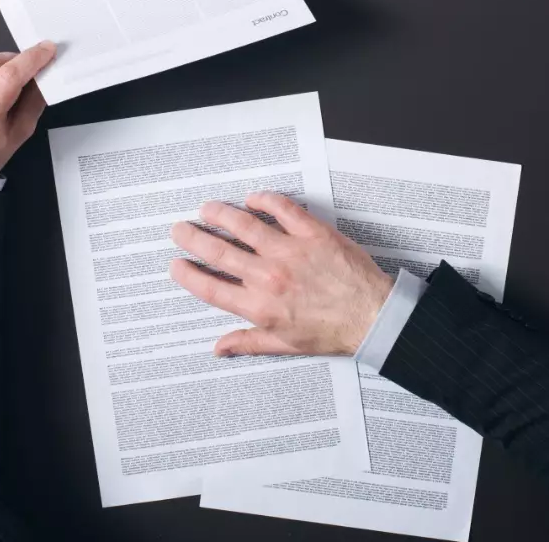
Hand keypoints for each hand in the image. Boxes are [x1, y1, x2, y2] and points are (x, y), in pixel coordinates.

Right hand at [169, 193, 393, 356]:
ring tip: (207, 209)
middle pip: (219, 253)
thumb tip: (220, 349)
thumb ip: (249, 342)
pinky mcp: (312, 233)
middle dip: (193, 238)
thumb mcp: (286, 344)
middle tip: (180, 229)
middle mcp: (269, 277)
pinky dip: (264, 200)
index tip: (176, 265)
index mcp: (260, 307)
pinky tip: (252, 199)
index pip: (211, 288)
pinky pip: (282, 209)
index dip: (188, 275)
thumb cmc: (333, 332)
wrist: (372, 316)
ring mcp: (290, 252)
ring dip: (220, 215)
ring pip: (244, 226)